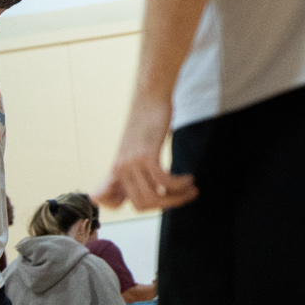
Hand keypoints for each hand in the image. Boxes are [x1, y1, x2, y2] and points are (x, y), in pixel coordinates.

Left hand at [96, 94, 196, 210]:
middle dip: (167, 204)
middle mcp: (120, 170)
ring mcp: (132, 164)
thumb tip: (125, 187)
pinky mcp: (146, 156)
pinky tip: (189, 179)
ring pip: (154, 196)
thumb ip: (128, 169)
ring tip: (191, 189)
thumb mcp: (132, 149)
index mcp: (114, 170)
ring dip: (177, 197)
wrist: (149, 99)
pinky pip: (164, 181)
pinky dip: (180, 184)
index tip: (157, 198)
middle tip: (184, 196)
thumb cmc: (145, 122)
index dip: (133, 206)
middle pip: (142, 204)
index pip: (112, 203)